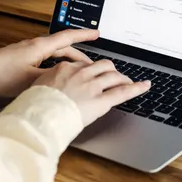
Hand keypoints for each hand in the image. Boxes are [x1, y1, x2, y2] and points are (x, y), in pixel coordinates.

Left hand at [0, 29, 98, 97]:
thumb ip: (52, 78)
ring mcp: (27, 52)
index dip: (84, 35)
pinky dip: (55, 65)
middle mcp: (35, 46)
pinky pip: (44, 59)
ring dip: (66, 61)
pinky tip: (56, 76)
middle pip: (63, 47)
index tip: (96, 32)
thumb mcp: (31, 80)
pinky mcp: (21, 59)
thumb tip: (68, 80)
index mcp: (39, 46)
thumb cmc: (0, 75)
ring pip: (54, 54)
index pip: (67, 37)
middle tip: (91, 65)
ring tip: (77, 73)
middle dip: (79, 55)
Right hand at [33, 60, 150, 125]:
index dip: (92, 70)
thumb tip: (51, 86)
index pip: (84, 64)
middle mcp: (81, 74)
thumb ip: (49, 83)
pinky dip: (137, 88)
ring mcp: (93, 86)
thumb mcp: (38, 87)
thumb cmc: (36, 106)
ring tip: (128, 82)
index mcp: (65, 68)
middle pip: (103, 65)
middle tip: (114, 76)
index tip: (94, 73)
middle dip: (111, 70)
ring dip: (122, 78)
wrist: (40, 117)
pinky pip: (123, 92)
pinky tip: (145, 86)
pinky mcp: (101, 101)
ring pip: (114, 76)